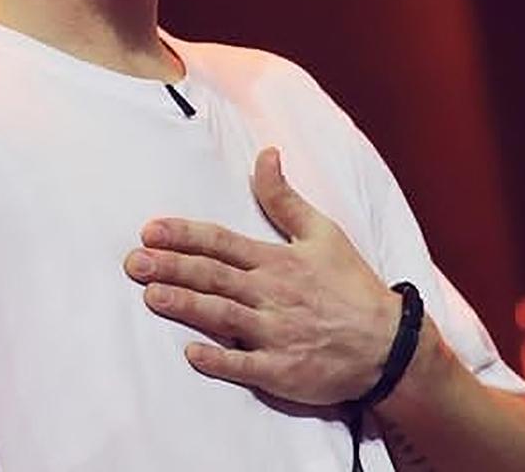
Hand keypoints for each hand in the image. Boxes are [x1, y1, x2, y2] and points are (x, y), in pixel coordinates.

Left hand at [125, 147, 402, 406]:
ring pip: (223, 316)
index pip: (222, 243)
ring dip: (186, 306)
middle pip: (214, 277)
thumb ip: (285, 199)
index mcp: (279, 261)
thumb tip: (265, 155)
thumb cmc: (352, 287)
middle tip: (134, 263)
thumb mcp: (324, 233)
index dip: (184, 235)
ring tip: (151, 297)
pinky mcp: (282, 369)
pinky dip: (219, 360)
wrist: (389, 344)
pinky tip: (191, 354)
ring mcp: (276, 333)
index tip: (150, 231)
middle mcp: (273, 294)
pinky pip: (245, 366)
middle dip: (172, 267)